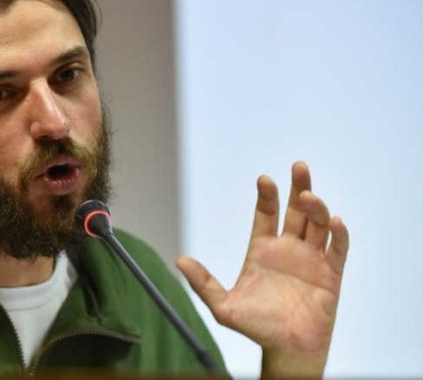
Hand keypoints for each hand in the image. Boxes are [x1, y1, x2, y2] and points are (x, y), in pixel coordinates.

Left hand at [177, 161, 348, 377]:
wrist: (286, 350)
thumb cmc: (256, 327)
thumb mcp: (224, 306)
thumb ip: (203, 283)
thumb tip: (179, 259)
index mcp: (263, 250)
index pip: (266, 214)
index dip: (267, 196)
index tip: (264, 179)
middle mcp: (288, 249)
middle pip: (296, 211)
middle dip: (298, 188)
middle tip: (299, 167)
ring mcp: (310, 259)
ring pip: (317, 224)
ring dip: (317, 207)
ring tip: (310, 197)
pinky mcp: (330, 274)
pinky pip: (337, 249)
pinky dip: (338, 234)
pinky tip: (334, 221)